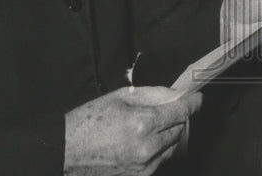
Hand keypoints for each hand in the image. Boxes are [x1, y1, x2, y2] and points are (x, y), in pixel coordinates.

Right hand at [64, 86, 201, 175]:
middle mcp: (147, 147)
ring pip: (172, 147)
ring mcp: (144, 166)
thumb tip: (175, 95)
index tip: (197, 99)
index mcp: (143, 123)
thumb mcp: (120, 97)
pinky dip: (158, 150)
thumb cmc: (88, 122)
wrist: (65, 152)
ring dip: (168, 135)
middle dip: (176, 118)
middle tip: (165, 111)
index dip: (193, 103)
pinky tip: (142, 142)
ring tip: (148, 127)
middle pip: (179, 130)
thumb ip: (153, 94)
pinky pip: (160, 161)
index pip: (181, 112)